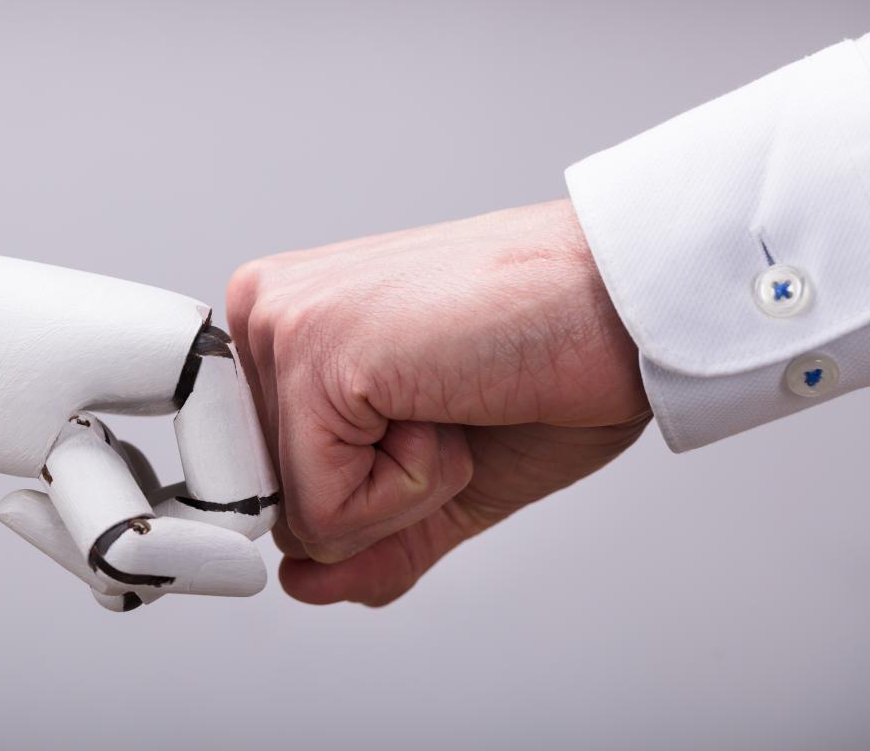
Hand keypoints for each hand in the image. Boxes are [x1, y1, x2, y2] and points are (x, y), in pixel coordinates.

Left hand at [0, 236, 279, 609]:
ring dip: (108, 523)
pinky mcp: (113, 380)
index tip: (112, 571)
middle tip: (53, 528)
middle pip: (215, 494)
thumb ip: (151, 523)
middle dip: (146, 541)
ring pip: (172, 485)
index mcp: (197, 352)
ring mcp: (151, 364)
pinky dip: (96, 498)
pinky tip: (39, 489)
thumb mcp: (60, 457)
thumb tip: (239, 572)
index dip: (188, 555)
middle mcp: (188, 351)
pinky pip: (139, 461)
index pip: (244, 493)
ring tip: (33, 508)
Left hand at [227, 200, 650, 605]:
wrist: (624, 303)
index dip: (352, 494)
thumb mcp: (440, 484)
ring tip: (454, 400)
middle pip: (275, 506)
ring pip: (298, 516)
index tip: (424, 424)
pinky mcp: (316, 351)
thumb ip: (362, 539)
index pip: (263, 480)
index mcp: (284, 328)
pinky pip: (328, 510)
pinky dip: (414, 489)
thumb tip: (299, 585)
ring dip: (403, 492)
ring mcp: (283, 325)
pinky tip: (454, 404)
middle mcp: (265, 314)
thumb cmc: (544, 366)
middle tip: (450, 411)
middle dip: (376, 498)